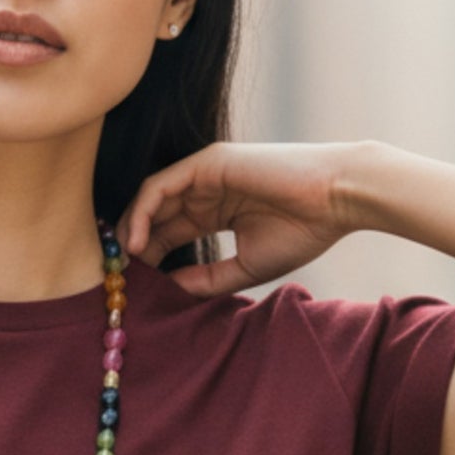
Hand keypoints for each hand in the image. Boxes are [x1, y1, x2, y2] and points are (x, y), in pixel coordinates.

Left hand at [116, 140, 365, 298]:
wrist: (336, 200)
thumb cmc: (303, 231)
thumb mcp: (246, 265)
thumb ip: (208, 279)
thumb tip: (171, 292)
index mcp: (217, 211)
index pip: (170, 232)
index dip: (150, 257)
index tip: (134, 285)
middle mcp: (207, 189)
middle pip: (156, 216)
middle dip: (135, 245)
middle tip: (118, 276)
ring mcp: (206, 173)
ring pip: (153, 199)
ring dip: (133, 230)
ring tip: (125, 263)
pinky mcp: (207, 162)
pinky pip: (161, 185)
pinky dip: (144, 211)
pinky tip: (137, 242)